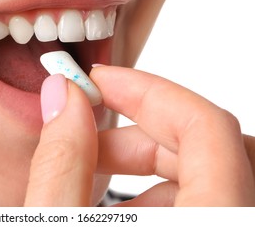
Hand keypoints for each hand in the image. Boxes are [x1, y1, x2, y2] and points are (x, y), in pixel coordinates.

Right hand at [24, 66, 254, 205]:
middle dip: (141, 128)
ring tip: (94, 177)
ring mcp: (230, 225)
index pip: (206, 126)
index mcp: (211, 221)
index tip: (98, 82)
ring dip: (151, 160)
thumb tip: (62, 98)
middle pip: (211, 143)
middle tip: (87, 136)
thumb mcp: (58, 226)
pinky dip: (165, 190)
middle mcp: (237, 221)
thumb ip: (61, 165)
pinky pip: (210, 196)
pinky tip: (122, 207)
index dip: (147, 90)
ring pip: (211, 169)